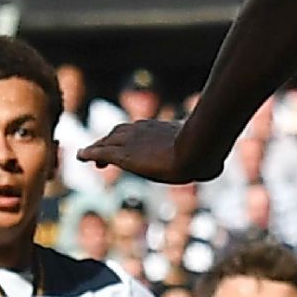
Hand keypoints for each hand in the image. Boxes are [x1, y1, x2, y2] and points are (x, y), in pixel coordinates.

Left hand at [77, 120, 215, 183]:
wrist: (196, 149)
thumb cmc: (205, 152)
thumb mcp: (204, 155)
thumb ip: (204, 160)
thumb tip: (216, 167)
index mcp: (162, 128)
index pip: (140, 129)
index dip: (131, 137)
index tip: (127, 145)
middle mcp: (144, 130)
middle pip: (120, 132)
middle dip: (111, 140)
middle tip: (103, 150)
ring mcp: (132, 141)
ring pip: (108, 142)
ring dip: (99, 147)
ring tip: (89, 154)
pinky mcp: (123, 155)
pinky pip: (99, 151)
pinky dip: (88, 153)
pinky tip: (80, 156)